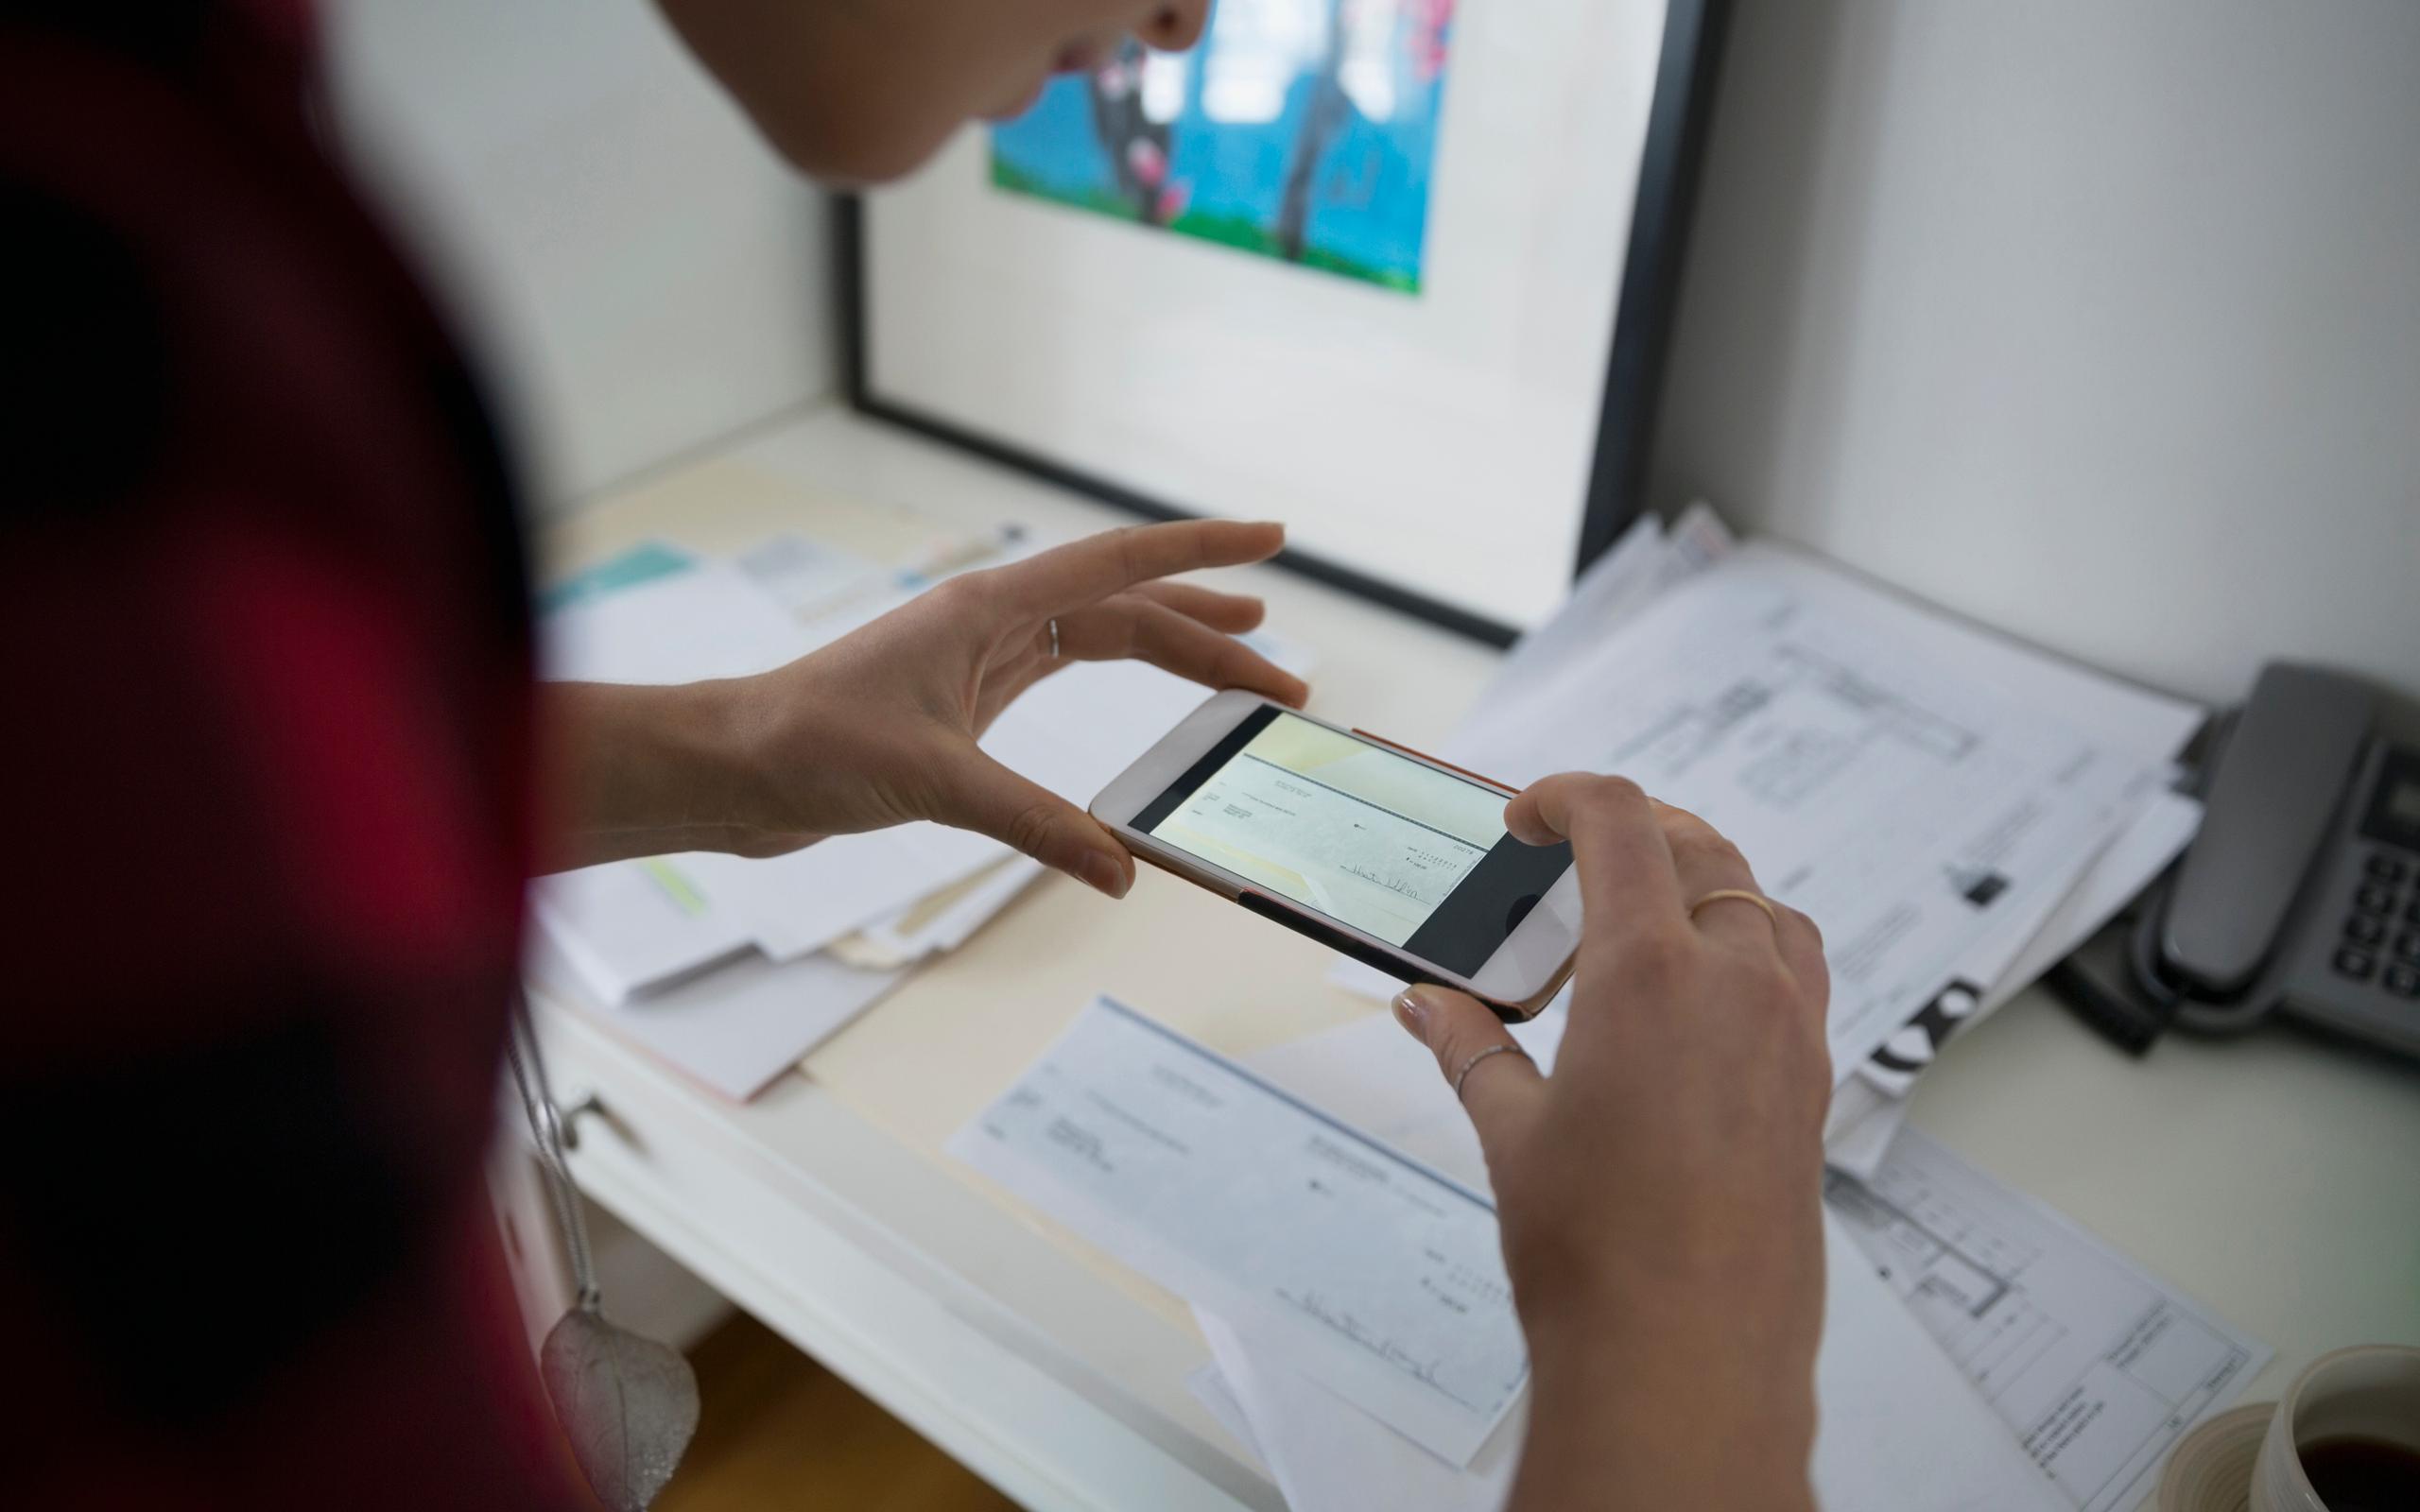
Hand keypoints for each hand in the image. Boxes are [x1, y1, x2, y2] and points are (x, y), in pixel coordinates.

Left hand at [552, 519, 1306, 885]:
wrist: (733, 767)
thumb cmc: (808, 745)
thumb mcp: (934, 782)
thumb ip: (1035, 823)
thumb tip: (1118, 872)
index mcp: (990, 608)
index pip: (1120, 564)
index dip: (1202, 549)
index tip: (1271, 536)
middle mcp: (991, 621)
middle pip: (1126, 610)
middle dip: (1210, 634)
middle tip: (1283, 673)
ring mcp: (978, 659)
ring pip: (1099, 642)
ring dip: (1173, 657)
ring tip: (1242, 678)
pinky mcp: (963, 702)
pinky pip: (1064, 678)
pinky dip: (1119, 689)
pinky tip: (1149, 712)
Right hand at [1389, 775, 1829, 1510]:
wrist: (1687, 1355)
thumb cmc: (1601, 1255)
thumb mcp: (1510, 1132)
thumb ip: (1470, 1046)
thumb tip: (1428, 1009)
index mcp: (1648, 970)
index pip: (1620, 822)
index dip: (1567, 795)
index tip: (1529, 815)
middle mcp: (1734, 983)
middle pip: (1701, 849)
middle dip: (1635, 829)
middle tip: (1577, 849)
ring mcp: (1788, 1032)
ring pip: (1764, 905)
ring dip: (1706, 881)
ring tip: (1648, 907)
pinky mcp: (1812, 1084)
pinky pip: (1798, 973)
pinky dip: (1753, 946)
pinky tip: (1706, 992)